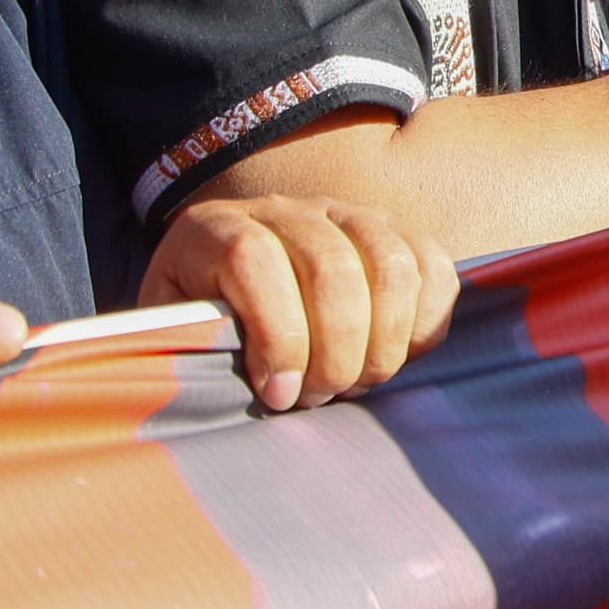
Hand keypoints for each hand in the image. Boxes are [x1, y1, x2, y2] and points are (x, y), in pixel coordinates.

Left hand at [141, 196, 457, 411]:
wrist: (234, 295)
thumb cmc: (205, 336)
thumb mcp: (177, 343)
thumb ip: (194, 353)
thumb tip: (241, 389)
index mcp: (213, 230)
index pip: (253, 258)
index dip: (276, 335)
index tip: (280, 394)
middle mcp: (283, 210)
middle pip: (330, 266)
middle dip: (334, 352)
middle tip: (319, 397)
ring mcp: (344, 215)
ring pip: (390, 264)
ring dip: (382, 343)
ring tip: (356, 383)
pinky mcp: (393, 232)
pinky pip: (432, 266)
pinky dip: (423, 322)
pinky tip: (395, 356)